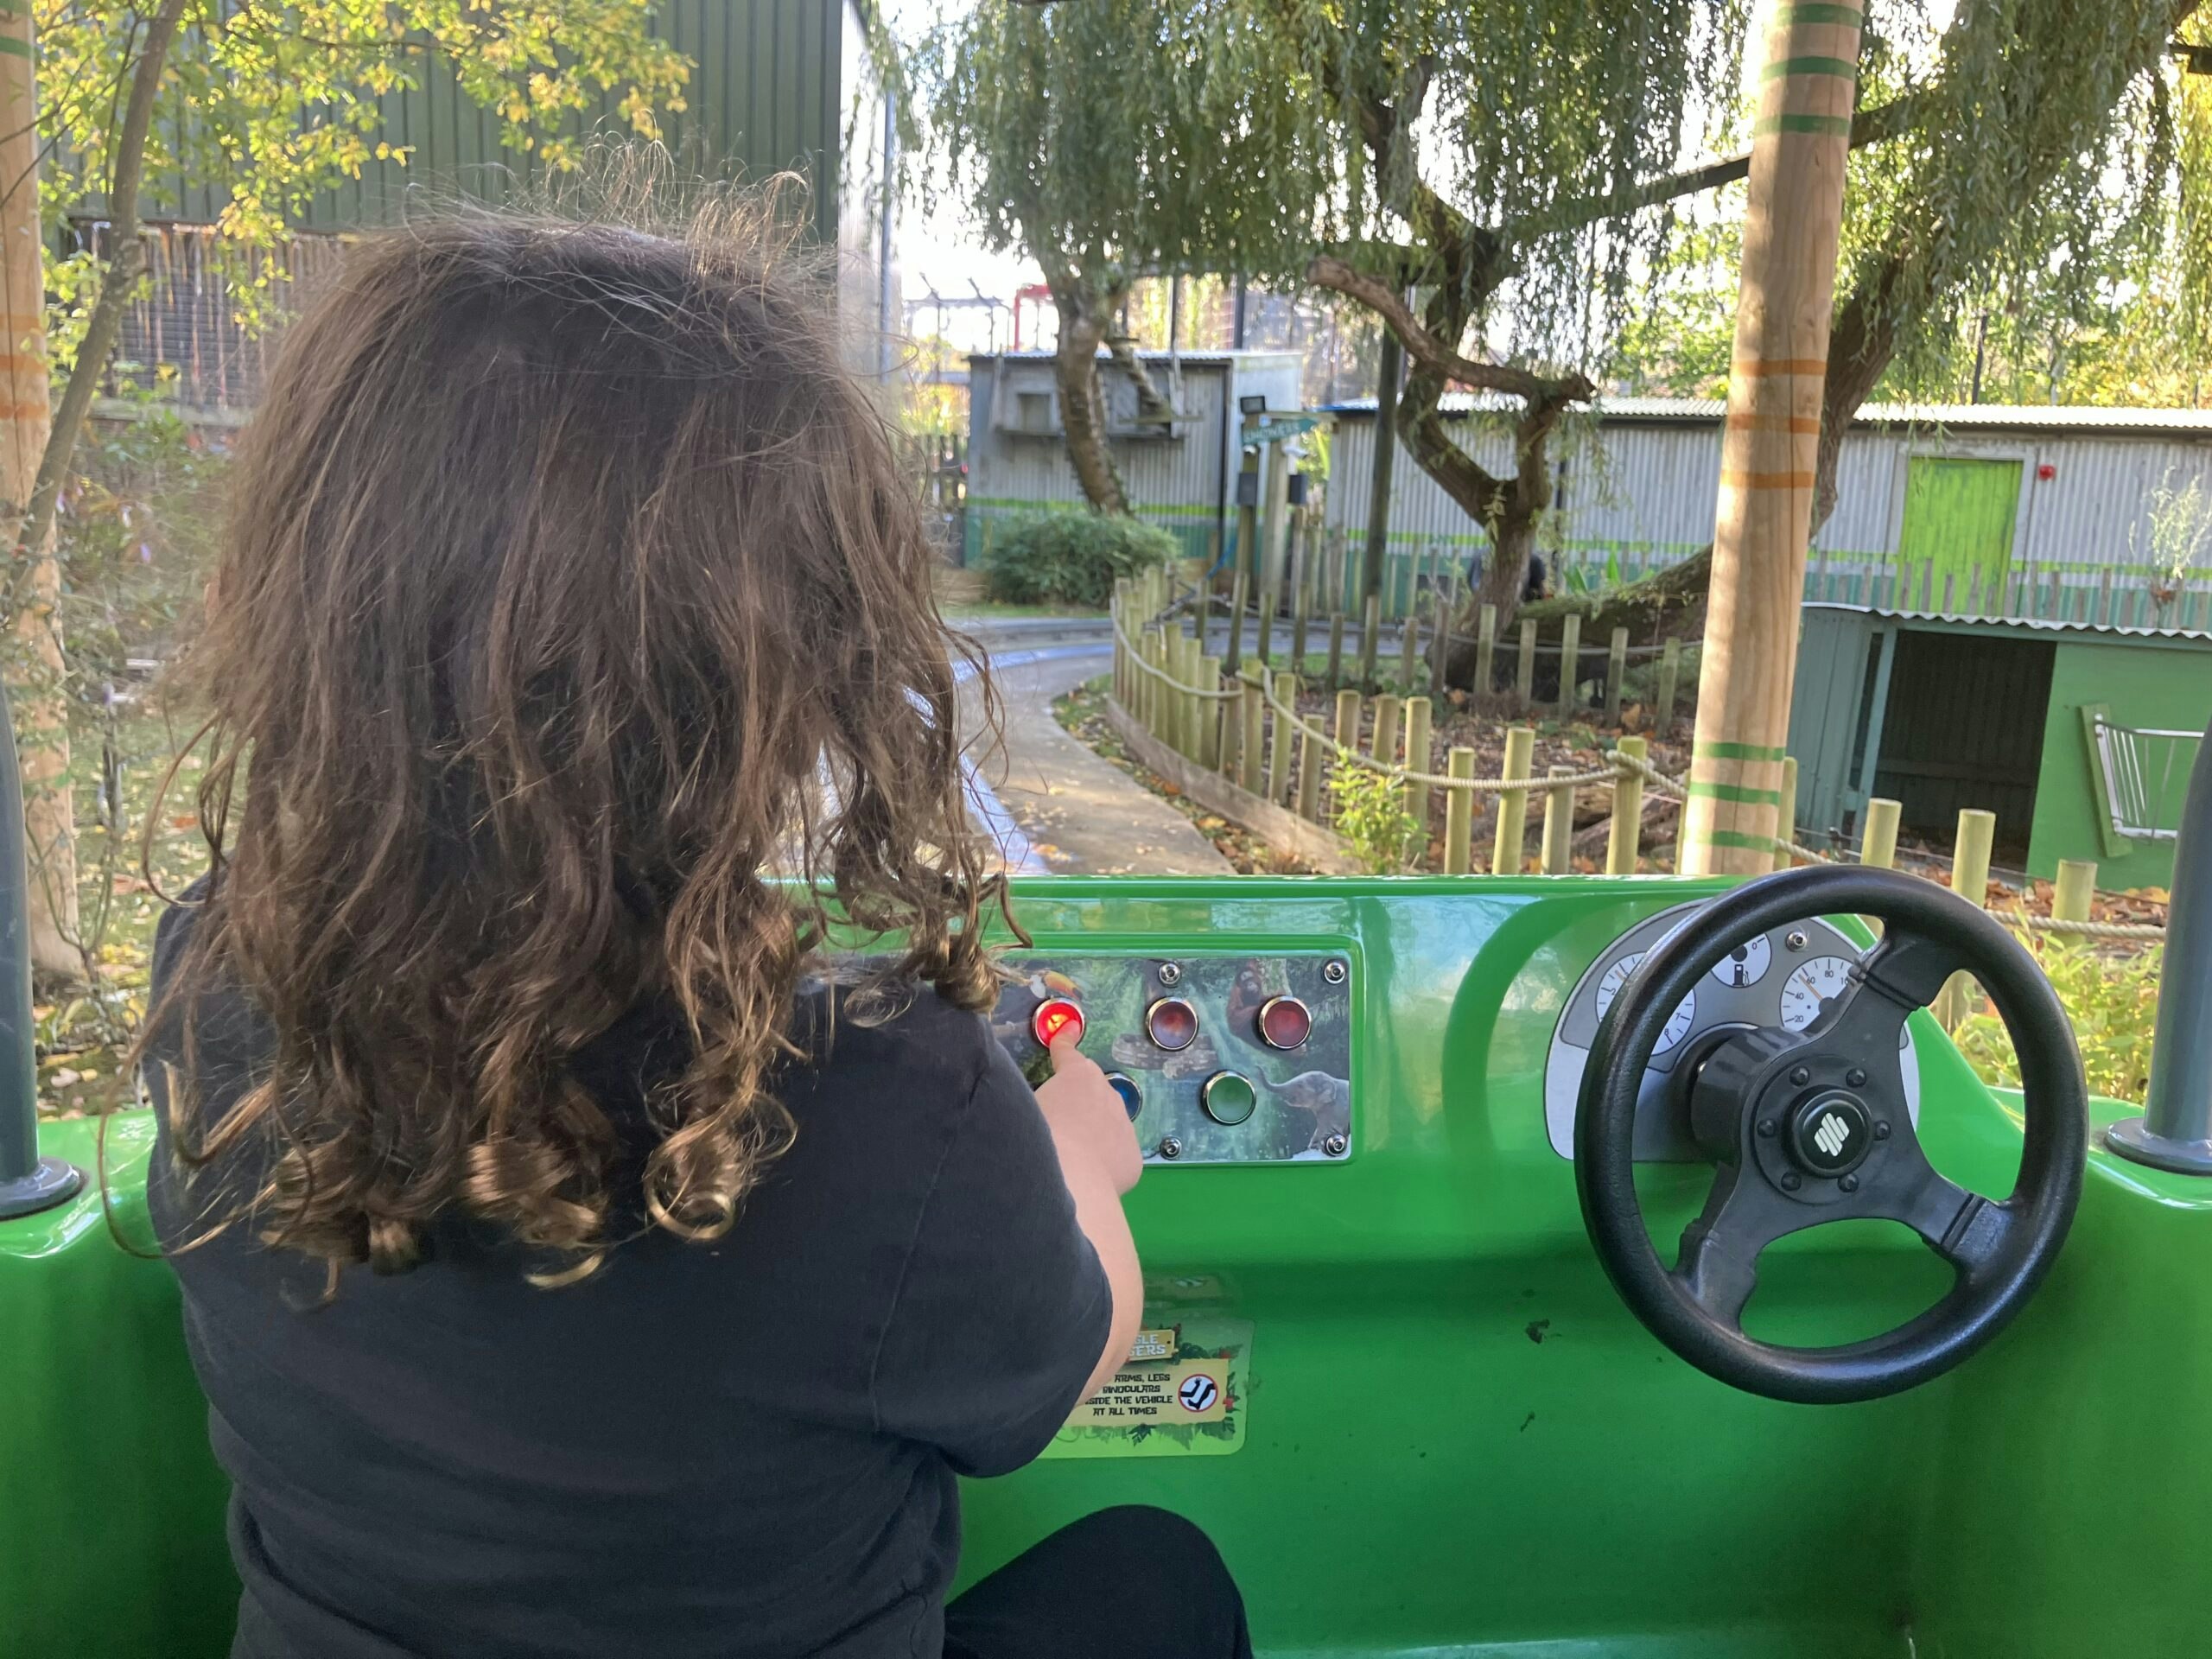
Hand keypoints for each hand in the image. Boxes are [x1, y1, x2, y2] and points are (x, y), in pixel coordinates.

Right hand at [1034, 1028, 1142, 1196]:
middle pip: (1093, 1090)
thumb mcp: (1022, 1106)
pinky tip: (1087, 1175)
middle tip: (1059, 1121)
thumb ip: (1030, 1096)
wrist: (1070, 1180)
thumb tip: (1031, 1099)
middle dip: (1080, 1099)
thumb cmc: (1035, 1138)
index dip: (1063, 1044)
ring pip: (1109, 1122)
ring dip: (1094, 1130)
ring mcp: (1125, 1125)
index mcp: (1078, 1076)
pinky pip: (1117, 1153)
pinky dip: (1105, 1160)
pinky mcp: (1133, 1156)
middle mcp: (1108, 1094)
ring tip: (1073, 1154)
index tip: (1067, 1032)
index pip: (1068, 1055)